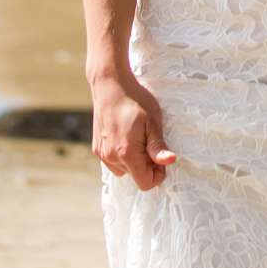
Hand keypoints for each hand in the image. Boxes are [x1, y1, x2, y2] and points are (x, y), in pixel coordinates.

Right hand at [90, 68, 176, 189]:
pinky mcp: (96, 149)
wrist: (110, 85)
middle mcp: (111, 157)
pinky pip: (113, 162)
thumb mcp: (153, 121)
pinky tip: (126, 136)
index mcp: (126, 153)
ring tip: (138, 136)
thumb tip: (170, 161)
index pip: (145, 183)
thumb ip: (158, 145)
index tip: (162, 156)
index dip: (158, 174)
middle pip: (135, 176)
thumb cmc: (135, 100)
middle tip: (151, 140)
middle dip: (146, 165)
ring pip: (124, 170)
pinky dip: (122, 155)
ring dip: (134, 160)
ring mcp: (102, 154)